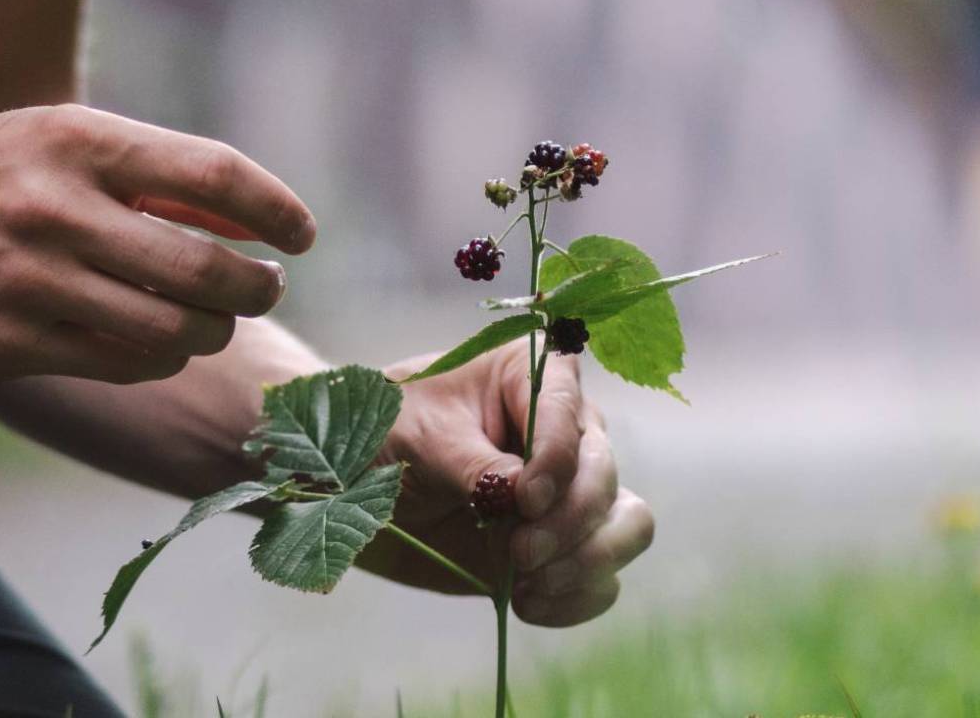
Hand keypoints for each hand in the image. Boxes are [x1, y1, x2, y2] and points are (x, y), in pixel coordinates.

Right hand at [0, 104, 315, 382]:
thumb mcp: (72, 140)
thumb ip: (164, 178)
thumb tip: (264, 227)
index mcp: (81, 143)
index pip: (214, 174)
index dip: (277, 208)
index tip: (304, 233)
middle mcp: (56, 211)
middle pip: (203, 270)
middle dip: (257, 288)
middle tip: (266, 286)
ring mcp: (29, 284)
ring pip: (171, 332)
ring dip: (213, 331)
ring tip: (213, 317)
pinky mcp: (10, 345)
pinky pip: (123, 366)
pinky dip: (160, 357)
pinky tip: (158, 339)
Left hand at [362, 342, 653, 626]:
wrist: (350, 484)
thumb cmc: (384, 433)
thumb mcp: (420, 438)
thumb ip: (475, 465)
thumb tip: (525, 498)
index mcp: (532, 377)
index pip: (570, 413)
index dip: (558, 461)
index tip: (525, 501)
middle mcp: (564, 431)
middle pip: (605, 475)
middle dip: (571, 521)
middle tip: (520, 553)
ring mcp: (567, 493)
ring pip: (628, 524)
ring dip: (590, 560)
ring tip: (530, 582)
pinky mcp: (559, 548)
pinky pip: (602, 578)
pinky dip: (577, 598)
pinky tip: (530, 603)